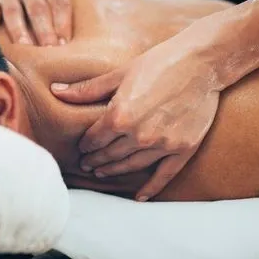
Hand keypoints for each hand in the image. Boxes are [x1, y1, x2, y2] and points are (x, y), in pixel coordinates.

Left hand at [51, 20, 222, 200]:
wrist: (201, 63)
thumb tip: (56, 90)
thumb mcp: (120, 73)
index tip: (82, 148)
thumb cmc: (159, 62)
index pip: (95, 138)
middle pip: (110, 155)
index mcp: (120, 115)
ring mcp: (162, 144)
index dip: (86, 145)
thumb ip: (88, 89)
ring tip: (103, 173)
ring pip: (131, 166)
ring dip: (114, 171)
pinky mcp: (183, 149)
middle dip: (96, 160)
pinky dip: (150, 188)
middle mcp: (139, 135)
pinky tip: (139, 197)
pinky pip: (163, 175)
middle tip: (87, 165)